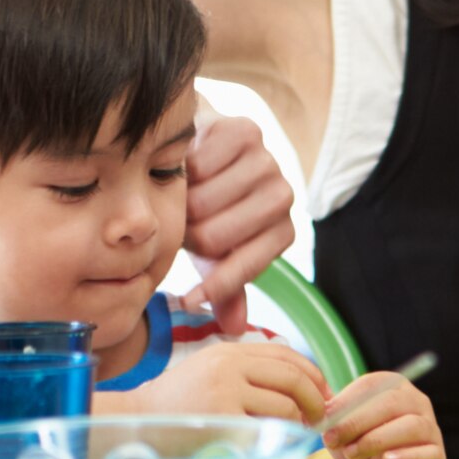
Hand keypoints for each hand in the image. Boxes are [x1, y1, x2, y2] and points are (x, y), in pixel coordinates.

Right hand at [130, 342, 329, 423]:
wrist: (134, 423)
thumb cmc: (175, 404)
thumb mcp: (209, 370)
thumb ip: (246, 370)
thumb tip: (296, 384)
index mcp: (229, 351)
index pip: (286, 354)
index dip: (312, 373)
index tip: (323, 391)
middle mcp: (230, 366)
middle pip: (292, 377)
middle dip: (315, 398)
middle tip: (319, 416)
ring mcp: (226, 393)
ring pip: (284, 404)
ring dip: (298, 421)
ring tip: (296, 432)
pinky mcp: (223, 420)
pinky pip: (266, 428)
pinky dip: (278, 437)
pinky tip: (277, 443)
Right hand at [181, 100, 296, 334]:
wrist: (196, 149)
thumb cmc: (204, 209)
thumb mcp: (213, 253)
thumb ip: (224, 284)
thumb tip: (234, 327)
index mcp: (281, 232)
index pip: (243, 270)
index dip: (213, 286)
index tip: (189, 297)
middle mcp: (282, 196)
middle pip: (213, 237)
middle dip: (186, 235)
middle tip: (177, 225)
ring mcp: (267, 161)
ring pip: (202, 202)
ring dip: (179, 202)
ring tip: (176, 197)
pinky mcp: (245, 130)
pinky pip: (197, 165)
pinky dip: (179, 170)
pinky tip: (179, 168)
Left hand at [320, 372, 445, 458]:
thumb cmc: (360, 446)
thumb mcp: (344, 430)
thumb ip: (333, 418)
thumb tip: (318, 413)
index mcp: (394, 386)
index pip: (373, 385)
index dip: (347, 402)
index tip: (325, 422)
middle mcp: (416, 401)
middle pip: (392, 402)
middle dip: (359, 421)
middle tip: (335, 439)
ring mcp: (430, 427)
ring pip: (411, 425)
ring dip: (378, 439)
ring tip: (353, 453)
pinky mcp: (437, 454)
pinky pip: (428, 452)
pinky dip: (407, 456)